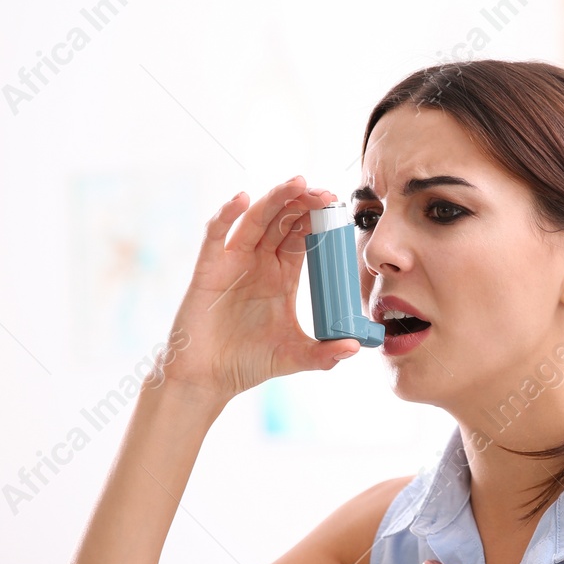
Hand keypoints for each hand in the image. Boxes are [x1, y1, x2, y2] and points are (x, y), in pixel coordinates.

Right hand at [156, 176, 359, 406]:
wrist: (208, 378)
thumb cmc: (248, 363)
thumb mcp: (294, 356)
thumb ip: (325, 354)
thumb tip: (356, 347)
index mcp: (282, 276)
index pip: (303, 236)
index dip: (318, 219)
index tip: (337, 206)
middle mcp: (259, 263)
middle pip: (282, 221)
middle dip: (302, 203)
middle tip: (323, 192)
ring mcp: (233, 262)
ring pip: (254, 220)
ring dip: (274, 199)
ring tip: (296, 184)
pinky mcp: (209, 268)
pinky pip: (216, 234)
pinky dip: (226, 214)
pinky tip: (242, 199)